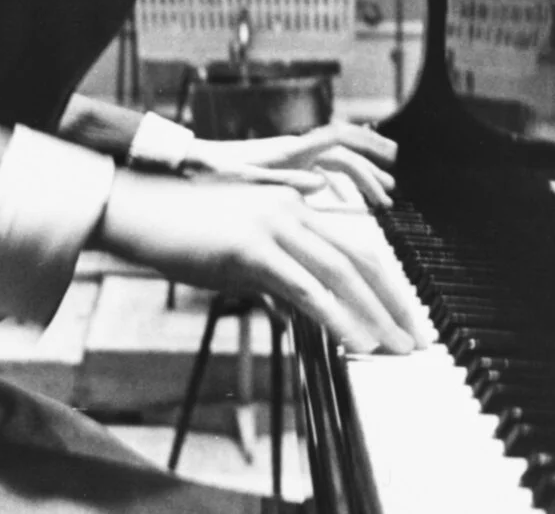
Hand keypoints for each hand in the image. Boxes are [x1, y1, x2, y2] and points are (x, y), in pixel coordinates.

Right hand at [94, 170, 425, 353]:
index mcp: (293, 207)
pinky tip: (355, 339)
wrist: (137, 208)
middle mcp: (292, 209)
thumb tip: (299, 310)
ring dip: (375, 314)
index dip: (386, 285)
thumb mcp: (238, 257)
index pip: (354, 246)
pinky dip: (337, 315)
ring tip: (397, 348)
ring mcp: (273, 225)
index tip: (404, 318)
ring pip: (341, 272)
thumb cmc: (181, 232)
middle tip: (417, 338)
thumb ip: (274, 278)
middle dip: (395, 302)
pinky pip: (305, 286)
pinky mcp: (251, 247)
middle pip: (361, 257)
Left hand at [186, 122, 397, 208]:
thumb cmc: (213, 173)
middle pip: (344, 153)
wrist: (186, 166)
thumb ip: (288, 183)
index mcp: (292, 150)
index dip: (368, 145)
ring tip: (378, 198)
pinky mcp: (280, 170)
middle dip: (370, 168)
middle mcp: (294, 150)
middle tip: (392, 189)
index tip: (391, 158)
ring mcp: (288, 159)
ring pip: (333, 164)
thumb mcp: (250, 181)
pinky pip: (318, 173)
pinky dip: (336, 185)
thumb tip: (327, 185)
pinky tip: (342, 203)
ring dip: (357, 179)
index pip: (340, 138)